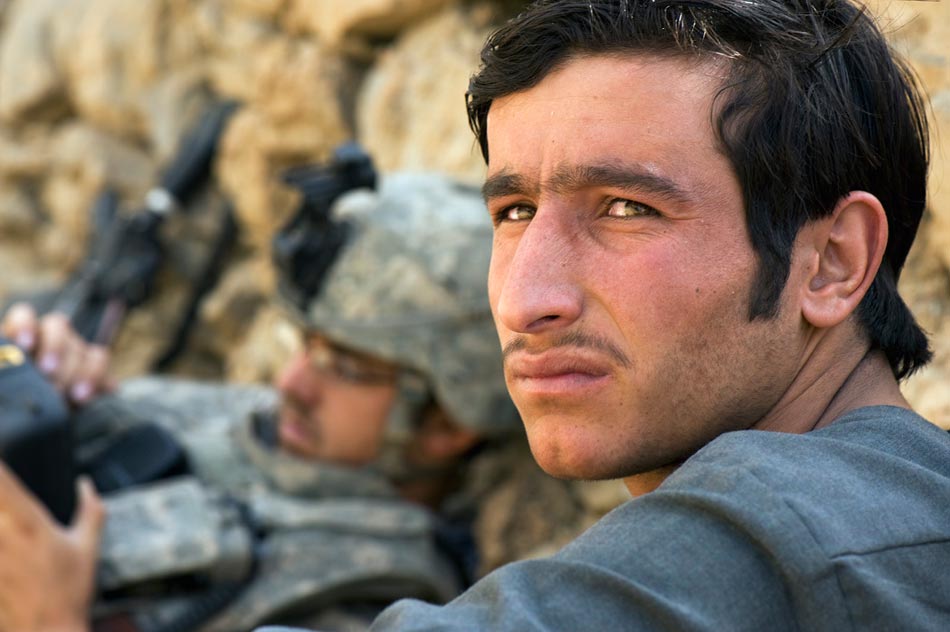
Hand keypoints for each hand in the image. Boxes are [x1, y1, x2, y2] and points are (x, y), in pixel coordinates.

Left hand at [0, 463, 103, 631]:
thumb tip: (86, 485)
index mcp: (30, 522)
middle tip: (3, 491)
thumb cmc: (67, 593)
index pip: (3, 482)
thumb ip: (90, 511)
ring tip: (8, 527)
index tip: (1, 443)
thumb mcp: (88, 548)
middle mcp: (3, 534)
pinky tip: (4, 548)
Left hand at [1, 302, 112, 404]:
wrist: (36, 424)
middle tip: (48, 373)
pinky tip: (85, 396)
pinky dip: (96, 377)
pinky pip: (99, 360)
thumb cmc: (9, 403)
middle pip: (57, 326)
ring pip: (81, 346)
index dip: (25, 325)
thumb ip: (3, 377)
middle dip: (55, 348)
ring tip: (69, 396)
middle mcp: (46, 338)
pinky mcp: (91, 367)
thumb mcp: (3, 385)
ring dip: (77, 370)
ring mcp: (72, 350)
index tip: (25, 344)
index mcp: (18, 338)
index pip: (24, 315)